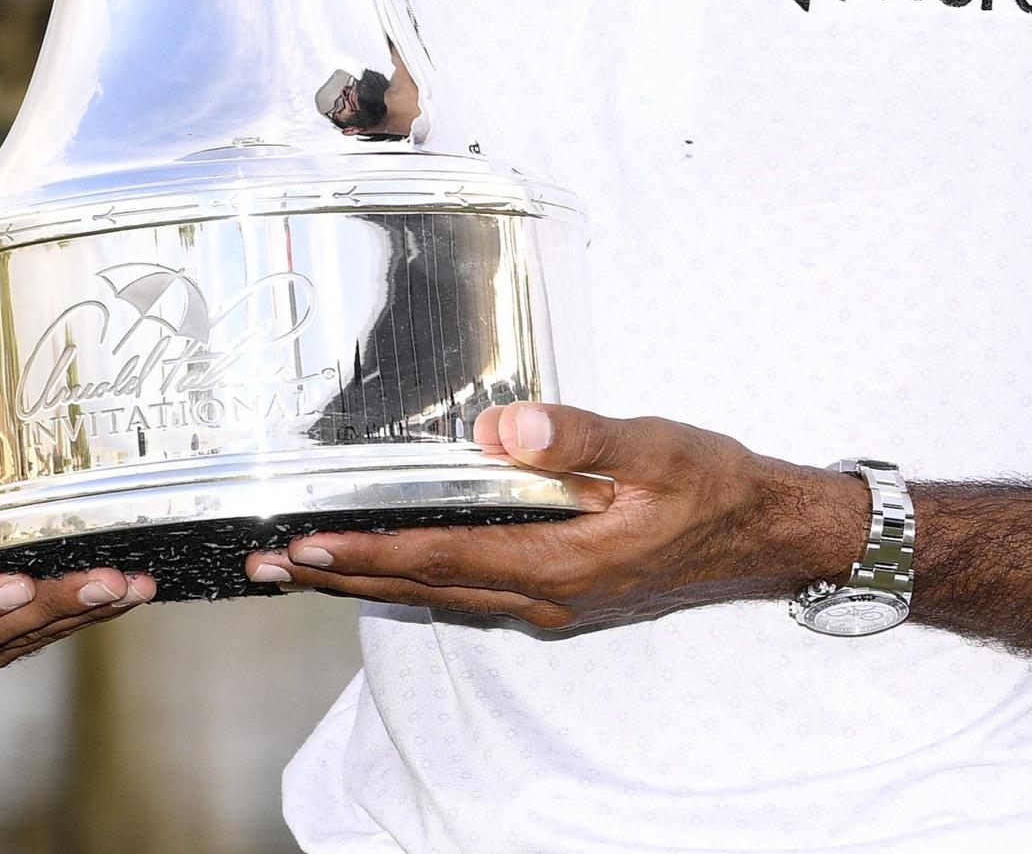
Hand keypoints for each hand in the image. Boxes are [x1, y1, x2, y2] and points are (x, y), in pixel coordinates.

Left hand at [247, 403, 861, 630]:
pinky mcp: (560, 591)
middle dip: (341, 575)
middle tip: (267, 566)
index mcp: (558, 563)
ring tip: (306, 567)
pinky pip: (467, 590)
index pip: (438, 559)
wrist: (764, 533)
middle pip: (421, 589)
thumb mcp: (650, 446)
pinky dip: (415, 577)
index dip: (366, 550)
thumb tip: (503, 430)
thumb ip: (574, 437)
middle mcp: (543, 595)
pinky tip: (392, 562)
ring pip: (439, 595)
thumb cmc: (712, 485)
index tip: (304, 544)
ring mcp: (550, 600)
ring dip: (369, 579)